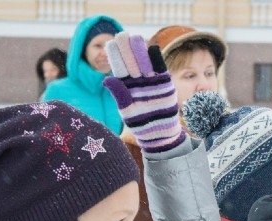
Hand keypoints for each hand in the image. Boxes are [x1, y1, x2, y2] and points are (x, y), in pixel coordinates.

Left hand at [103, 33, 183, 153]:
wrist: (160, 133)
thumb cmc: (140, 123)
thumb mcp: (127, 110)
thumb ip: (119, 95)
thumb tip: (107, 79)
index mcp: (124, 84)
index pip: (118, 66)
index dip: (114, 54)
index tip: (110, 43)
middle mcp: (136, 79)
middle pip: (130, 59)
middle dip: (126, 47)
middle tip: (122, 35)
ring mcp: (151, 80)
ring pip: (144, 60)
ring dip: (140, 49)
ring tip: (136, 37)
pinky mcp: (164, 83)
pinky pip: (160, 67)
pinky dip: (157, 59)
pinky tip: (152, 49)